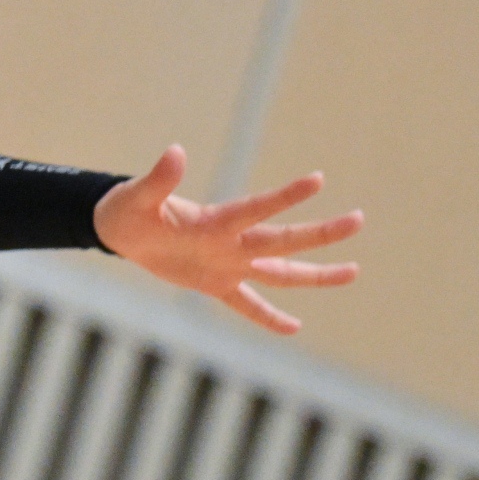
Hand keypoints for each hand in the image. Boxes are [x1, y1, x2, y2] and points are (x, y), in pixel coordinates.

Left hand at [93, 145, 361, 335]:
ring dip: (314, 275)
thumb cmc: (128, 209)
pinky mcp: (215, 285)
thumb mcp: (137, 197)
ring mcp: (228, 264)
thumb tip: (175, 152)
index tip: (318, 179)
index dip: (285, 197)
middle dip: (319, 233)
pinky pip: (247, 304)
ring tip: (353, 271)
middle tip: (357, 219)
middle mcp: (231, 242)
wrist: (120, 230)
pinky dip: (267, 317)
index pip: (257, 208)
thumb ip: (158, 179)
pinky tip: (294, 328)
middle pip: (282, 241)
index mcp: (216, 220)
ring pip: (280, 273)